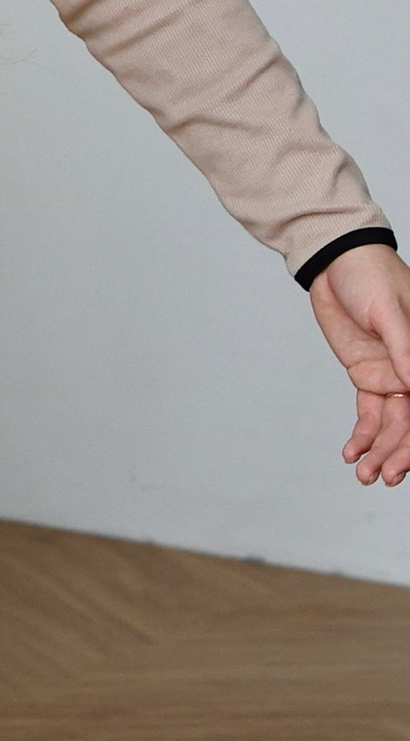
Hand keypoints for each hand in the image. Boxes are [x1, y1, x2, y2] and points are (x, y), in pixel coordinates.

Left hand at [310, 243, 409, 485]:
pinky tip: (353, 454)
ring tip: (365, 475)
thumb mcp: (390, 312)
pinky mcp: (369, 377)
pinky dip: (363, 435)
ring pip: (393, 425)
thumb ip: (405, 350)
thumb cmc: (372, 277)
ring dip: (381, 451)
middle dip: (403, 452)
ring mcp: (395, 376)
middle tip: (388, 476)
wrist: (337, 264)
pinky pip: (370, 414)